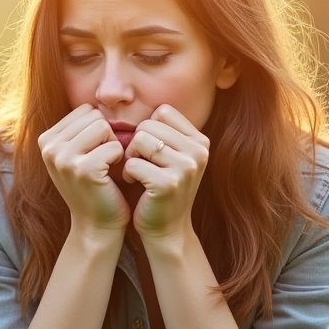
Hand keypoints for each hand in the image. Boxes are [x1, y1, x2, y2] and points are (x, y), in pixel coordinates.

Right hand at [39, 104, 129, 233]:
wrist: (96, 225)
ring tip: (106, 168)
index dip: (99, 129)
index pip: (85, 110)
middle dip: (107, 137)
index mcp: (46, 139)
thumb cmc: (95, 186)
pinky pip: (114, 146)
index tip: (95, 154)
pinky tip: (112, 177)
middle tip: (103, 163)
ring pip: (104, 127)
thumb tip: (102, 96)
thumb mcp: (78, 154)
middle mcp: (49, 146)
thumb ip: (81, 128)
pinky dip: (120, 160)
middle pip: (94, 116)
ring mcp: (64, 158)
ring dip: (114, 147)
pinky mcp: (83, 169)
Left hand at [121, 104, 208, 241]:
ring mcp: (186, 167)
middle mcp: (198, 151)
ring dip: (131, 158)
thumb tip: (130, 99)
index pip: (162, 112)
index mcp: (200, 141)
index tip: (150, 151)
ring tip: (139, 174)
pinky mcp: (169, 184)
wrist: (167, 229)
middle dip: (136, 145)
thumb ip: (162, 131)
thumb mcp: (170, 155)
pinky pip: (133, 164)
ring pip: (139, 141)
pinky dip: (128, 175)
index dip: (148, 130)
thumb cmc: (160, 187)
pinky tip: (137, 186)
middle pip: (148, 126)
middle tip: (141, 165)